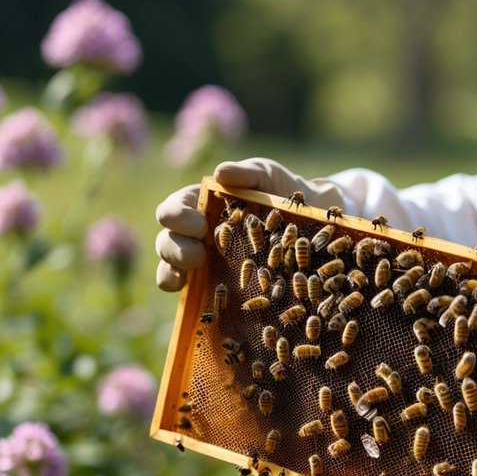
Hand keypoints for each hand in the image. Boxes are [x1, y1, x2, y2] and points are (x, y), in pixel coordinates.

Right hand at [154, 157, 334, 290]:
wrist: (309, 219)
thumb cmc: (280, 192)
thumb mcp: (266, 176)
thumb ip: (246, 173)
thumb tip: (220, 173)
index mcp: (200, 205)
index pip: (173, 209)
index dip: (177, 217)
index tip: (199, 225)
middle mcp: (195, 234)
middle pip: (167, 241)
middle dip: (175, 249)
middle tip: (198, 255)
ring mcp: (204, 261)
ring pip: (171, 268)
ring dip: (173, 272)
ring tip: (187, 277)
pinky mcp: (219, 284)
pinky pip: (193, 294)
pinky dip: (187, 298)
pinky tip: (194, 301)